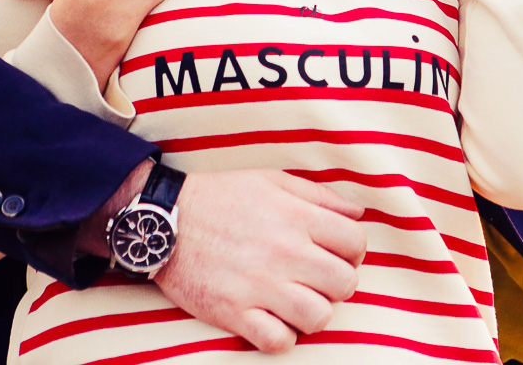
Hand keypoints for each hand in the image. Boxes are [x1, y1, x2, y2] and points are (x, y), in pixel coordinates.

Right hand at [155, 170, 366, 351]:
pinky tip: (274, 321)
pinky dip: (282, 337)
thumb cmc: (222, 197)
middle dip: (340, 285)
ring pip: (318, 317)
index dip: (354, 251)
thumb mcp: (273, 181)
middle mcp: (284, 251)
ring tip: (299, 303)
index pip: (355, 242)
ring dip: (315, 313)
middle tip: (320, 281)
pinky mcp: (233, 312)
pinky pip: (278, 342)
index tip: (338, 255)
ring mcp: (259, 285)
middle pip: (345, 283)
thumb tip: (358, 214)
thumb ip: (320, 196)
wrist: (164, 221)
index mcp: (297, 217)